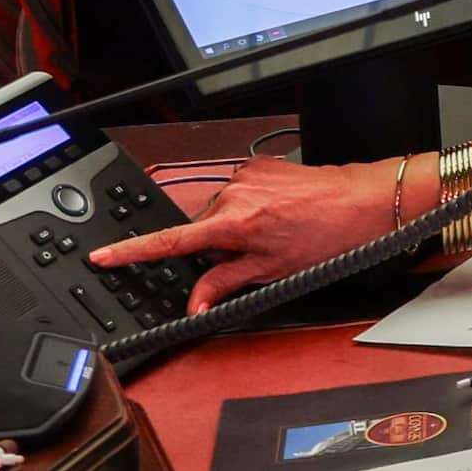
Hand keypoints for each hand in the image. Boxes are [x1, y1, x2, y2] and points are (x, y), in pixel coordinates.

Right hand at [90, 152, 445, 313]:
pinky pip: (237, 195)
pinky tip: (276, 218)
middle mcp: (234, 192)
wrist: (368, 200)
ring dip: (233, 229)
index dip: (132, 252)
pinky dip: (246, 211)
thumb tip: (193, 304)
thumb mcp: (275, 271)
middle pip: (198, 229)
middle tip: (250, 259)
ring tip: (274, 237)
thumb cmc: (330, 236)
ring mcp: (247, 175)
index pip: (170, 241)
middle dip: (212, 248)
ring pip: (219, 213)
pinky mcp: (259, 166)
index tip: (103, 255)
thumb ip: (225, 284)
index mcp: (234, 221)